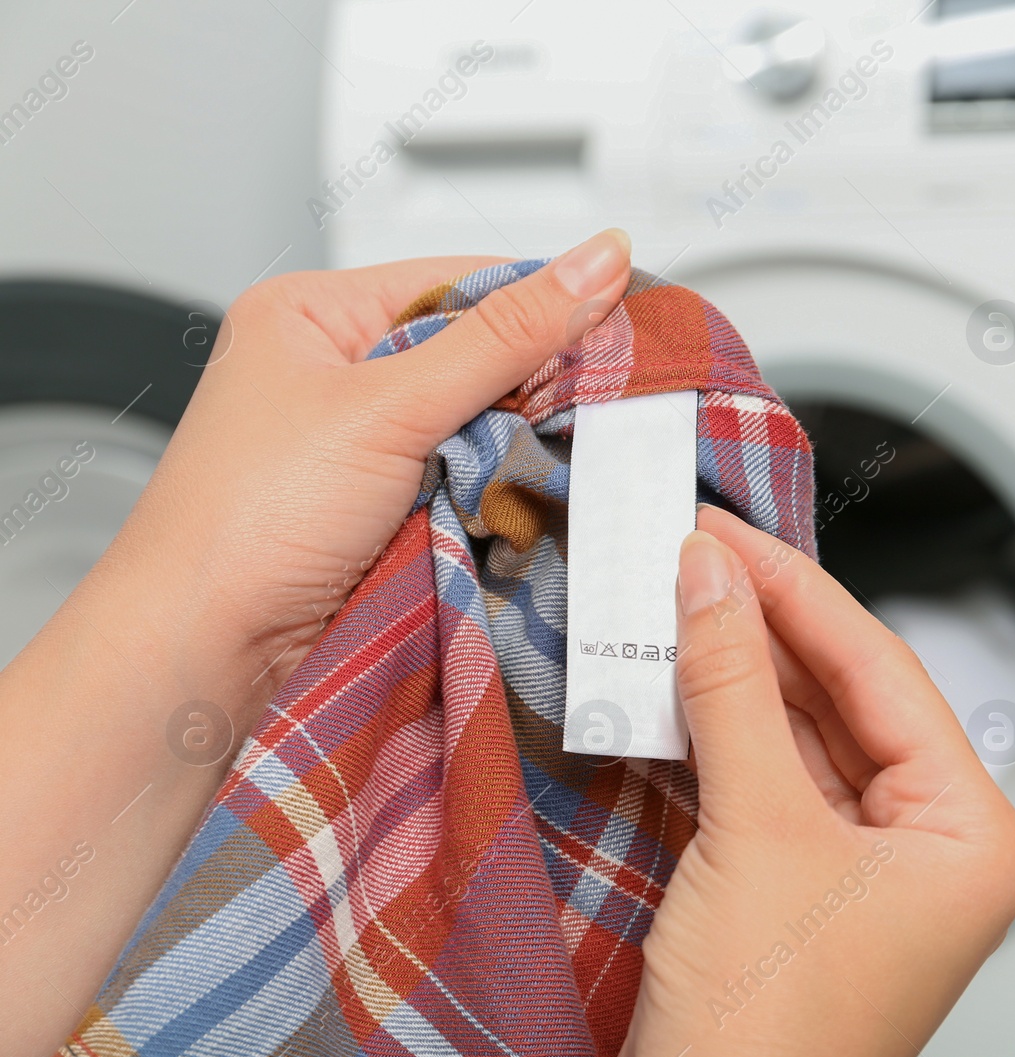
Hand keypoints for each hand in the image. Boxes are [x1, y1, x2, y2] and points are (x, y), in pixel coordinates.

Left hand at [119, 230, 630, 694]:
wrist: (203, 650)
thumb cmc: (249, 518)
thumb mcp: (390, 406)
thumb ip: (504, 337)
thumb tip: (597, 261)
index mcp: (313, 314)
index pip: (460, 281)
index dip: (542, 304)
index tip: (623, 323)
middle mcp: (334, 372)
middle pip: (474, 354)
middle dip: (533, 385)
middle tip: (602, 402)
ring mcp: (358, 447)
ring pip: (477, 424)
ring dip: (519, 446)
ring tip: (566, 456)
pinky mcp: (381, 510)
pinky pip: (467, 481)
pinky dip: (499, 492)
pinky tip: (528, 498)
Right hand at [619, 506, 1014, 1056]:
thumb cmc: (768, 1037)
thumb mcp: (755, 831)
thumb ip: (734, 689)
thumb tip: (713, 579)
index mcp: (972, 834)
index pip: (885, 671)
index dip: (799, 592)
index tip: (730, 533)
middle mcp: (934, 846)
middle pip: (846, 696)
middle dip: (765, 624)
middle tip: (697, 551)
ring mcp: (867, 868)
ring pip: (801, 735)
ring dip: (734, 673)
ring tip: (676, 597)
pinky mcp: (801, 885)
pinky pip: (768, 781)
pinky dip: (718, 732)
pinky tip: (675, 678)